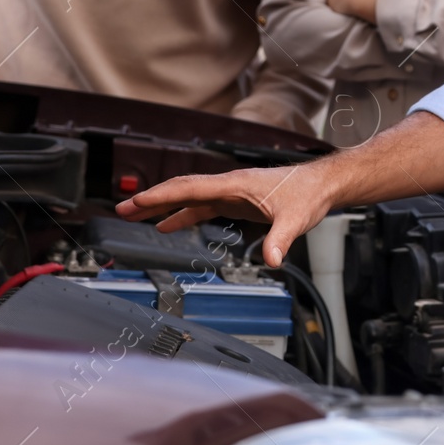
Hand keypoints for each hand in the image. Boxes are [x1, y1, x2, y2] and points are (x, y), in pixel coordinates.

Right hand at [115, 164, 331, 266]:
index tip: (136, 201)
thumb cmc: (309, 194)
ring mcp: (231, 192)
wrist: (322, 185)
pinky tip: (169, 225)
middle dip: (151, 199)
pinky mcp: (236, 201)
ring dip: (163, 207)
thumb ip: (280, 240)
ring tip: (135, 216)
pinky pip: (202, 207)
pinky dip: (183, 215)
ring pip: (189, 198)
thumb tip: (271, 260)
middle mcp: (229, 185)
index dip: (161, 195)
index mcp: (236, 184)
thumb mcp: (295, 219)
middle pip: (182, 190)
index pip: (191, 188)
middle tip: (122, 209)